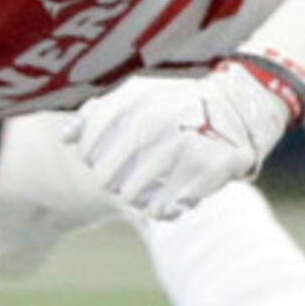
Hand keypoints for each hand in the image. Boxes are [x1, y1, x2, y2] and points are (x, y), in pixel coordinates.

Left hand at [63, 61, 295, 221]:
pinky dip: (160, 210)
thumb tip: (66, 139)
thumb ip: (99, 112)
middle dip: (111, 184)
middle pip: (104, 178)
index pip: (87, 148)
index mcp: (134, 100)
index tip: (103, 160)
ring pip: (131, 197)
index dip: (91, 161)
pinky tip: (168, 201)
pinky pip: (162, 209)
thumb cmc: (177, 104)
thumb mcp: (139, 95)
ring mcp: (179, 146)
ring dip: (135, 200)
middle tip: (124, 183)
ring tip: (147, 192)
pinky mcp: (204, 169)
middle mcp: (153, 120)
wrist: (238, 105)